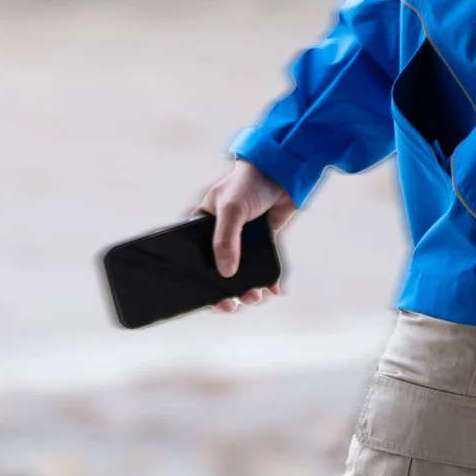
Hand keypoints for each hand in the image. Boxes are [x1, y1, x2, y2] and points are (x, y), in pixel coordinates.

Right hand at [192, 158, 297, 313]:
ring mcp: (242, 240)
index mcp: (202, 224)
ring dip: (247, 289)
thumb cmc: (249, 183)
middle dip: (225, 291)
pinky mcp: (262, 242)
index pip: (193, 256)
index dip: (196, 279)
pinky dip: (267, 280)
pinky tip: (273, 290)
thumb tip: (226, 274)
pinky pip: (262, 267)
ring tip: (255, 296)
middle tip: (232, 305)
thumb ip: (225, 240)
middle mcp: (219, 235)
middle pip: (217, 271)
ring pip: (241, 273)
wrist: (283, 171)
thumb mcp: (231, 209)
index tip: (206, 298)